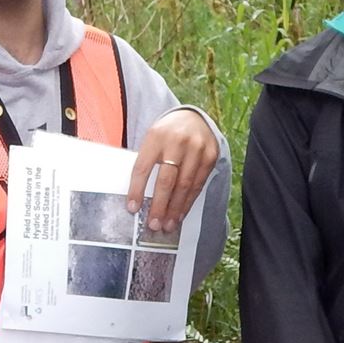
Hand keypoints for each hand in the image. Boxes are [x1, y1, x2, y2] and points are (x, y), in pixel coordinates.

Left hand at [127, 109, 219, 235]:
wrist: (193, 118)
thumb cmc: (167, 134)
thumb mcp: (152, 139)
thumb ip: (146, 161)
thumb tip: (138, 196)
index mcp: (156, 136)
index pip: (143, 167)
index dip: (137, 190)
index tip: (133, 208)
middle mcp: (177, 142)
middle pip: (166, 180)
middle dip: (159, 205)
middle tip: (153, 224)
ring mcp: (196, 149)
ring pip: (184, 185)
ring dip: (175, 209)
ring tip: (167, 225)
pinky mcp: (210, 156)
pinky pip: (198, 185)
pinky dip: (188, 202)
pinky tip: (180, 213)